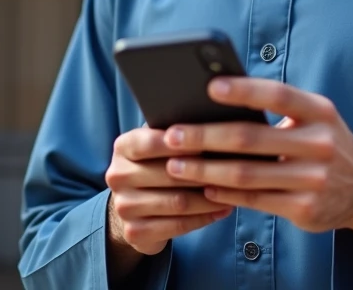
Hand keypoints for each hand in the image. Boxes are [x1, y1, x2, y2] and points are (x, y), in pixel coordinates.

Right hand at [104, 126, 232, 278]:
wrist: (134, 207)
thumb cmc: (157, 165)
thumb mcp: (160, 144)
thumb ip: (177, 131)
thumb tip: (213, 119)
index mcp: (122, 147)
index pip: (150, 142)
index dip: (182, 143)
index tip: (211, 142)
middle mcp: (117, 176)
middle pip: (168, 173)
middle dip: (205, 172)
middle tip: (235, 169)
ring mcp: (124, 206)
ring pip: (177, 202)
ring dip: (210, 198)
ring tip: (235, 191)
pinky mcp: (135, 232)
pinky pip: (178, 225)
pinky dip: (204, 218)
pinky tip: (222, 210)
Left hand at [161, 77, 352, 246]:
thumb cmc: (323, 142)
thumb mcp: (313, 118)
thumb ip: (277, 109)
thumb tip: (216, 99)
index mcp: (320, 112)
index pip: (277, 94)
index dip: (243, 90)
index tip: (209, 87)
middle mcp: (321, 145)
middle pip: (251, 138)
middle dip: (205, 137)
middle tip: (172, 135)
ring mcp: (314, 180)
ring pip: (246, 174)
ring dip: (205, 170)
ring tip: (176, 165)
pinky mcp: (305, 209)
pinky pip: (255, 200)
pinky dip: (224, 193)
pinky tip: (203, 187)